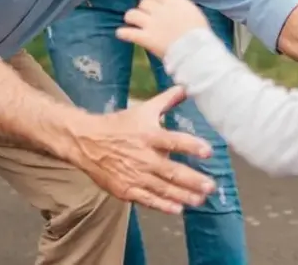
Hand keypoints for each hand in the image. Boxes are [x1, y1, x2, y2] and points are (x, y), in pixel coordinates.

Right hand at [70, 86, 215, 214]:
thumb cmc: (119, 125)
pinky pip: (147, 199)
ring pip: (163, 188)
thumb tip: (186, 87)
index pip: (174, 141)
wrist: (87, 142)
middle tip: (211, 186)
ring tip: (200, 199)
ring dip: (183, 195)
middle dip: (193, 180)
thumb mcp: (143, 109)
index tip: (208, 151)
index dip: (192, 146)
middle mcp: (144, 157)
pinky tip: (177, 209)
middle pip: (171, 170)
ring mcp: (135, 175)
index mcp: (149, 135)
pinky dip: (162, 205)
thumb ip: (166, 100)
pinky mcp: (126, 189)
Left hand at [117, 0, 209, 58]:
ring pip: (132, 14)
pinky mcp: (145, 38)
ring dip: (130, 17)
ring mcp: (151, 24)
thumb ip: (182, 6)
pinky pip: (128, 33)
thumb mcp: (194, 13)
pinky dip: (123, 33)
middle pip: (144, 2)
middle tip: (146, 16)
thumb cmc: (200, 34)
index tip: (156, 5)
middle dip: (144, 8)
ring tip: (132, 22)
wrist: (195, 50)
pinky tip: (121, 34)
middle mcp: (160, 11)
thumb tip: (176, 1)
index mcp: (173, 3)